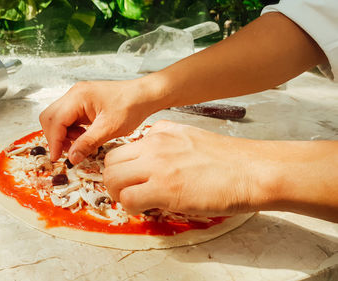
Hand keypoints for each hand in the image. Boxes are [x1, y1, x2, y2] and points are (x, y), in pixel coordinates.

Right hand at [40, 79, 160, 163]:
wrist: (144, 95)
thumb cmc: (130, 106)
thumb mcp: (109, 129)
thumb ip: (87, 143)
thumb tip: (72, 157)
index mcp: (78, 96)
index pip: (55, 120)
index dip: (53, 141)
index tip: (56, 158)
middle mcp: (74, 94)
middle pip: (50, 117)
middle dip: (55, 137)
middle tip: (67, 153)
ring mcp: (77, 97)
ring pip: (56, 118)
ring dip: (62, 134)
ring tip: (79, 144)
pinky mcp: (81, 103)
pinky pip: (67, 118)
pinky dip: (70, 130)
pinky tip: (83, 137)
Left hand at [103, 120, 266, 215]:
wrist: (252, 170)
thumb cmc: (229, 159)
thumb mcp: (191, 135)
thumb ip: (166, 139)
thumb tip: (152, 149)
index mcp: (160, 132)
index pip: (121, 148)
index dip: (120, 167)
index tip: (129, 178)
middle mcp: (154, 145)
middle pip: (110, 162)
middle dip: (113, 180)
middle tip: (126, 191)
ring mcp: (157, 165)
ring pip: (113, 179)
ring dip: (118, 194)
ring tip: (134, 201)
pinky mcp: (164, 188)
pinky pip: (128, 199)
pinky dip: (131, 207)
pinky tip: (146, 208)